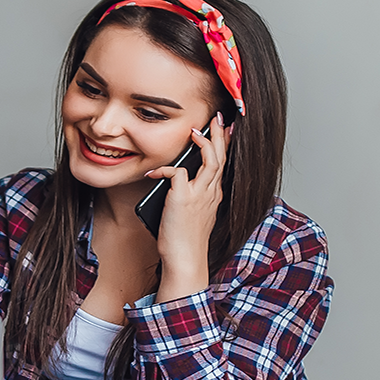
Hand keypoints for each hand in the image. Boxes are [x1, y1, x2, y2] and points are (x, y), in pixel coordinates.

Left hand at [144, 111, 229, 298]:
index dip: (224, 146)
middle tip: (218, 118)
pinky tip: (153, 171)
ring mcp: (199, 195)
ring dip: (204, 142)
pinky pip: (176, 173)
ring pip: (210, 160)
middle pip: (221, 157)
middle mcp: (211, 193)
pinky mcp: (183, 199)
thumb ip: (185, 197)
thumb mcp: (190, 215)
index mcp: (214, 197)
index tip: (226, 130)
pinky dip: (164, 169)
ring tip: (195, 130)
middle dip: (221, 135)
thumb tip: (169, 183)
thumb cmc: (183, 243)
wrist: (185, 261)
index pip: (222, 165)